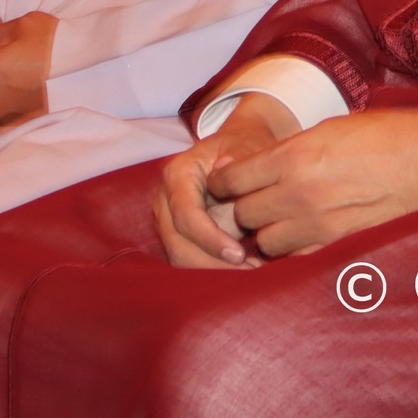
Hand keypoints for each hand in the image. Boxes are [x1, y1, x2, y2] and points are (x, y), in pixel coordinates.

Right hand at [154, 92, 299, 267]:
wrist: (241, 145)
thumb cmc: (246, 144)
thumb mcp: (247, 145)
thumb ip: (239, 163)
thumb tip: (225, 178)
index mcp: (178, 173)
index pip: (186, 215)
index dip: (210, 239)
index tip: (239, 254)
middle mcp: (166, 199)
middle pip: (177, 244)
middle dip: (212, 264)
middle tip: (250, 273)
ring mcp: (169, 220)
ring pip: (181, 258)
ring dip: (213, 272)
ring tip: (252, 273)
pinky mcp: (180, 235)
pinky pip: (190, 259)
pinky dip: (214, 270)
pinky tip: (245, 271)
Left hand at [206, 99, 417, 259]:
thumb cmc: (387, 134)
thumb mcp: (330, 128)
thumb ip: (289, 150)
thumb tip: (254, 167)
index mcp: (296, 156)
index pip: (233, 180)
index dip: (224, 182)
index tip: (228, 182)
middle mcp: (301, 193)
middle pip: (243, 214)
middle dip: (242, 208)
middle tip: (252, 200)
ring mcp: (320, 224)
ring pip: (264, 242)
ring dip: (266, 232)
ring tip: (278, 219)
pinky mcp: (339, 245)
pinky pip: (295, 256)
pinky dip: (292, 248)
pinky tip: (302, 233)